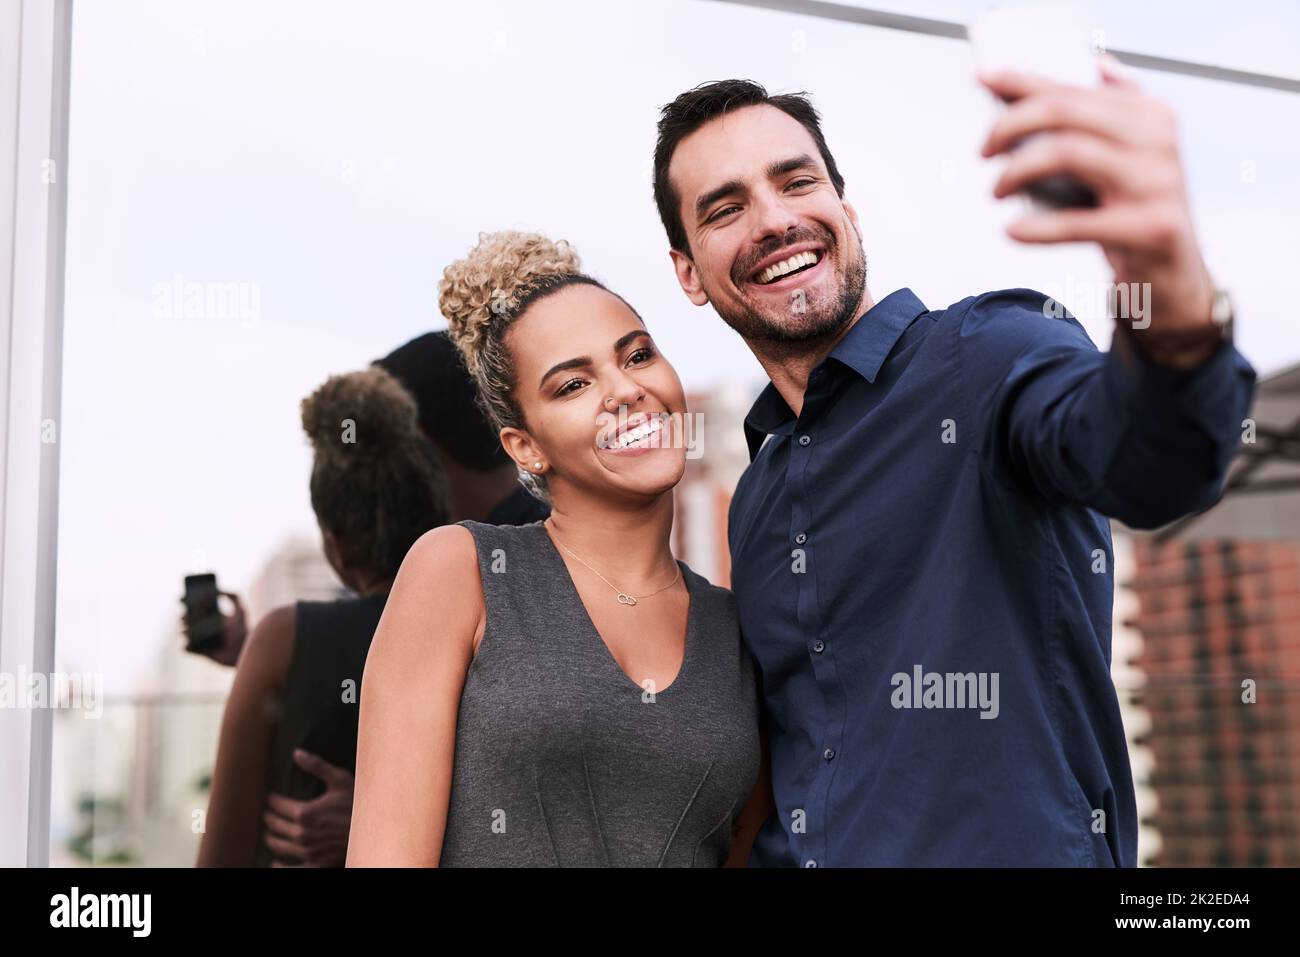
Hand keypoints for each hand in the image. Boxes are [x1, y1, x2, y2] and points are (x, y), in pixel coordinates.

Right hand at [180, 590, 247, 666]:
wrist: (244, 648)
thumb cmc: (243, 628)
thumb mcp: (241, 609)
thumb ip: (234, 596)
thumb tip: (218, 590)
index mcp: (209, 615)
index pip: (193, 606)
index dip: (186, 601)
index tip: (182, 598)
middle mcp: (201, 626)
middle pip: (186, 618)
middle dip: (184, 615)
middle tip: (187, 614)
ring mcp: (199, 639)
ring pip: (184, 632)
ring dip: (184, 629)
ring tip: (189, 628)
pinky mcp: (199, 651)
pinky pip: (186, 648)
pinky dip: (186, 645)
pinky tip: (191, 642)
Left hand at [261, 749, 354, 866]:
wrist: (373, 830)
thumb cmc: (357, 803)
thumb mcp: (340, 780)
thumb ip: (316, 766)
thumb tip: (296, 753)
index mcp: (304, 812)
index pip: (276, 805)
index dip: (270, 800)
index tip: (269, 797)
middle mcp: (301, 834)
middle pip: (274, 825)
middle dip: (268, 818)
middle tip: (267, 813)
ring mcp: (307, 851)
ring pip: (278, 845)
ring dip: (271, 838)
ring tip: (269, 833)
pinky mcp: (314, 864)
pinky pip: (289, 870)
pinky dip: (279, 866)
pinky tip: (275, 862)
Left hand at [978, 55, 1218, 367]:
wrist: (1176, 277)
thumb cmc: (1136, 215)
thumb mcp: (1127, 158)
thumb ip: (1104, 117)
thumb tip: (1074, 74)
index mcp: (1150, 115)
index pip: (1075, 87)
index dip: (1023, 81)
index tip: (983, 78)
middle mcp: (1158, 140)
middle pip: (1066, 111)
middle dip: (1011, 124)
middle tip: (984, 150)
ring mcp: (1157, 184)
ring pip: (1067, 153)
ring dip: (1017, 170)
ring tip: (997, 190)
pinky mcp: (1150, 229)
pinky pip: (1077, 223)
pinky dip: (1036, 229)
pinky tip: (1012, 231)